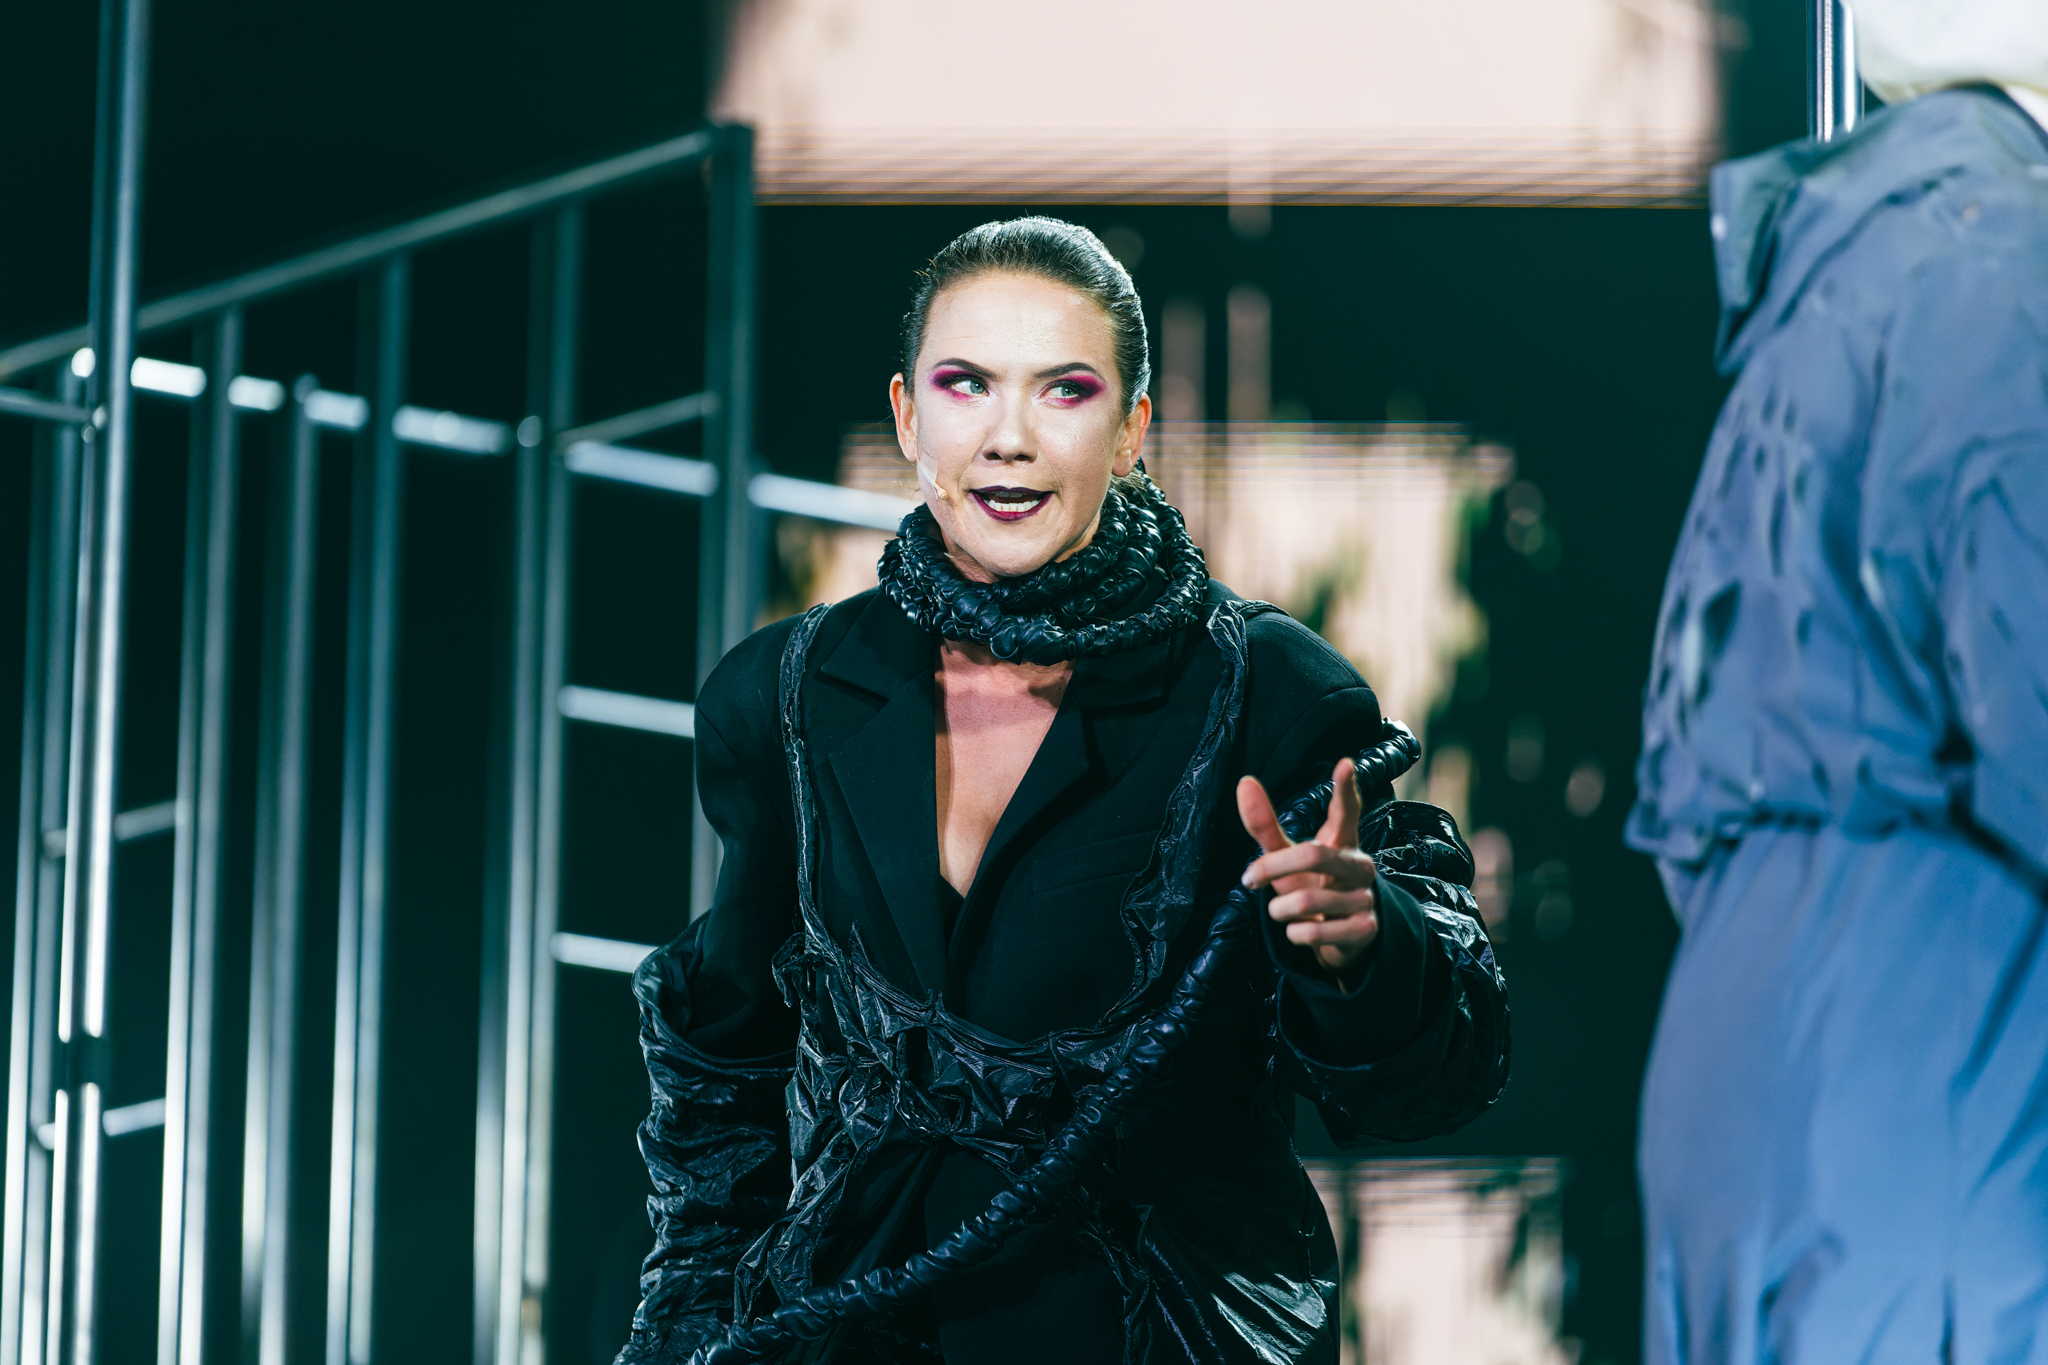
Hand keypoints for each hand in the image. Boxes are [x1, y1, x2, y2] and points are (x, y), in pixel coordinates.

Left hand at [1236, 758, 1378, 979]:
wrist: (1337, 938)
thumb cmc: (1309, 885)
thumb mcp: (1285, 856)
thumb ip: (1265, 825)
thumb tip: (1244, 781)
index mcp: (1341, 841)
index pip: (1345, 811)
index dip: (1345, 789)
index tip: (1345, 763)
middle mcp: (1358, 865)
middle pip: (1313, 854)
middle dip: (1273, 868)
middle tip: (1248, 879)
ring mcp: (1366, 897)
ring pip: (1307, 901)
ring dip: (1280, 910)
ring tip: (1282, 911)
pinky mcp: (1365, 929)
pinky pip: (1316, 932)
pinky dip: (1295, 934)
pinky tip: (1300, 931)